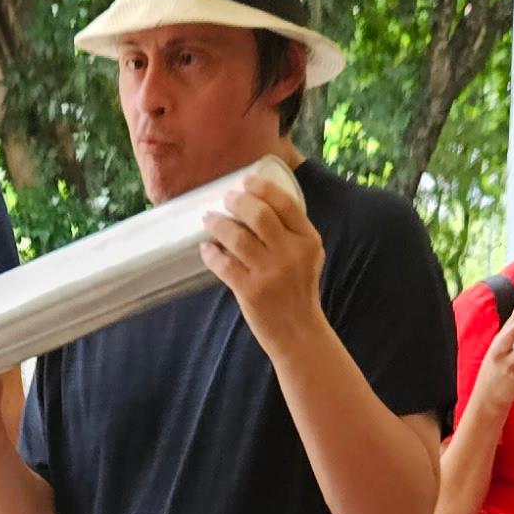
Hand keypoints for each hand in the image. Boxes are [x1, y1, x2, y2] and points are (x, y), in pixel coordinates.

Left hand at [198, 171, 326, 358]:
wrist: (298, 332)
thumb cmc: (298, 290)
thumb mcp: (308, 256)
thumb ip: (291, 232)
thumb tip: (255, 203)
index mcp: (307, 240)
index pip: (285, 203)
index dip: (262, 187)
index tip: (246, 181)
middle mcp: (291, 253)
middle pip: (259, 215)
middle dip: (238, 202)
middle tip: (226, 200)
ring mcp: (270, 273)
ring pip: (237, 237)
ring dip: (218, 224)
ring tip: (209, 220)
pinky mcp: (251, 292)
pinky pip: (224, 265)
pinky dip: (211, 254)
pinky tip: (206, 249)